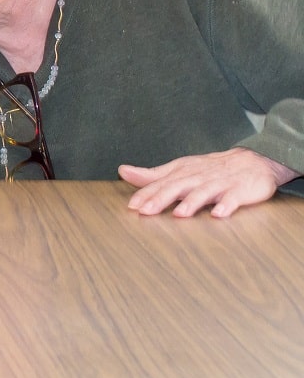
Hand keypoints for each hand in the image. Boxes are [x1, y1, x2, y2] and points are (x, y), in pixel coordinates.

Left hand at [119, 148, 297, 218]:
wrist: (254, 163)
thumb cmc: (211, 170)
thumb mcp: (180, 169)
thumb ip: (152, 175)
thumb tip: (123, 171)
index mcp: (183, 172)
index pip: (161, 183)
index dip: (147, 194)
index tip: (133, 206)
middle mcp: (199, 177)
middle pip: (178, 187)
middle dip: (162, 198)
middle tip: (146, 211)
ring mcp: (220, 184)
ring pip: (204, 193)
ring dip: (192, 202)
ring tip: (180, 214)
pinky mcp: (240, 191)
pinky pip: (234, 198)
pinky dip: (227, 205)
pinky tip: (219, 214)